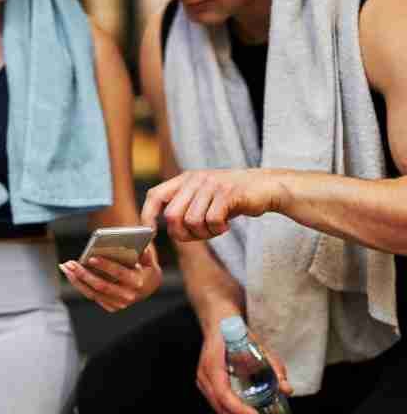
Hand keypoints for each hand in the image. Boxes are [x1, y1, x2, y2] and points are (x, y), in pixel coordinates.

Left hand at [59, 245, 161, 312]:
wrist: (148, 287)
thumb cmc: (145, 269)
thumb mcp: (149, 260)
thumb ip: (145, 253)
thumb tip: (141, 247)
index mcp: (137, 282)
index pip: (119, 273)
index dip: (105, 266)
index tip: (91, 258)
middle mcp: (127, 296)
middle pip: (101, 285)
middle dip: (84, 274)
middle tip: (71, 263)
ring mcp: (118, 303)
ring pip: (92, 293)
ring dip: (77, 279)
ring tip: (66, 266)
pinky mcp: (110, 306)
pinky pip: (91, 295)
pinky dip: (79, 285)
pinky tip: (70, 273)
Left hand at [141, 169, 288, 241]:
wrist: (266, 187)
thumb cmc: (232, 198)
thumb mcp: (203, 197)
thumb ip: (184, 208)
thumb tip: (166, 230)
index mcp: (185, 179)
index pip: (155, 195)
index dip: (147, 216)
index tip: (149, 234)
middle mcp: (195, 179)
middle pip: (172, 216)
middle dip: (183, 234)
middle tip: (199, 234)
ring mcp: (212, 184)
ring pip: (192, 221)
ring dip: (204, 233)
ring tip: (216, 227)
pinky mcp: (228, 193)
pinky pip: (211, 221)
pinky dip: (218, 229)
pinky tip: (226, 225)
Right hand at [197, 329, 292, 413]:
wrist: (218, 322)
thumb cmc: (236, 331)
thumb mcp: (257, 344)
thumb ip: (272, 366)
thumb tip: (286, 389)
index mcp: (212, 364)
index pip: (222, 392)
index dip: (238, 408)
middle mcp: (205, 376)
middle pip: (219, 407)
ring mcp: (205, 382)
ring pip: (218, 410)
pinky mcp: (209, 386)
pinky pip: (219, 407)